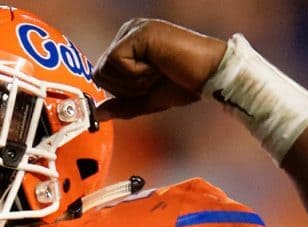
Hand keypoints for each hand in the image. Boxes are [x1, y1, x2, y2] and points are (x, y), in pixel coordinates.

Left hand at [93, 19, 225, 120]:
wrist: (210, 76)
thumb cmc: (183, 85)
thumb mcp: (146, 100)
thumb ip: (121, 105)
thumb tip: (97, 114)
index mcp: (127, 45)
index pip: (102, 75)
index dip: (123, 91)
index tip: (151, 84)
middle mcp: (127, 33)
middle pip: (100, 73)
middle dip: (126, 88)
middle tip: (155, 78)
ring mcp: (132, 30)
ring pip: (105, 69)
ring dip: (132, 82)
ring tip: (157, 71)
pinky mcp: (138, 33)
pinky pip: (116, 62)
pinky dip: (136, 74)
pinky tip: (158, 66)